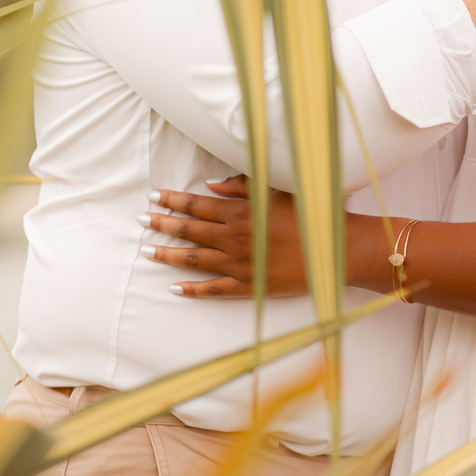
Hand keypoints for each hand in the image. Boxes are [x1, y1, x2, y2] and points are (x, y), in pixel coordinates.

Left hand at [140, 177, 307, 298]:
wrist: (333, 249)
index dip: (172, 200)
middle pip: (189, 230)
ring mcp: (240, 265)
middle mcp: (235, 238)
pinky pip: (213, 290)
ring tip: (148, 251)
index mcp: (241, 212)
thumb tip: (210, 185)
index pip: (196, 205)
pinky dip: (192, 290)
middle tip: (141, 220)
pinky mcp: (249, 287)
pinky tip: (175, 288)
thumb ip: (241, 186)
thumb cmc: (308, 213)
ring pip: (194, 260)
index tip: (153, 196)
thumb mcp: (276, 190)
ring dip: (169, 255)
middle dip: (162, 224)